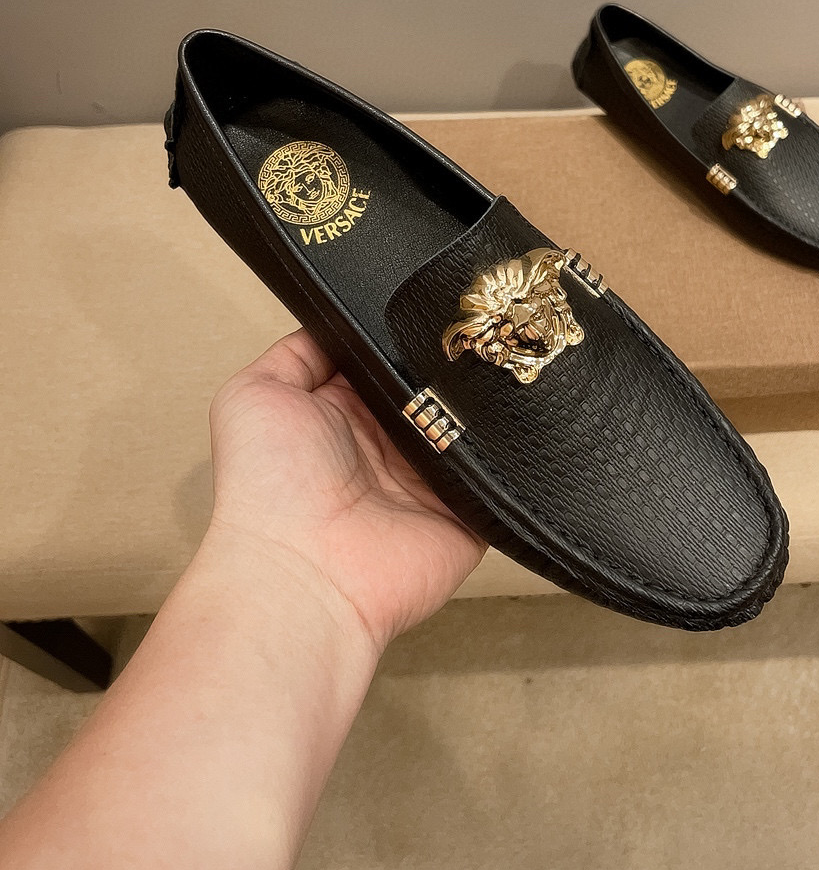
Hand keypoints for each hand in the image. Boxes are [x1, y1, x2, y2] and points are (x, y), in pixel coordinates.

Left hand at [206, 330, 485, 653]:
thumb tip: (337, 323)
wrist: (305, 573)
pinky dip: (507, 446)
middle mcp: (388, 442)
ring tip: (495, 353)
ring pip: (472, 418)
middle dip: (449, 356)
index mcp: (341, 412)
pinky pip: (499, 468)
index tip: (426, 297)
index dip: (401, 331)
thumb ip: (298, 353)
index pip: (384, 359)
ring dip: (479, 395)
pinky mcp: (468, 508)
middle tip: (472, 319)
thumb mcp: (254, 395)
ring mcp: (431, 476)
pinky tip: (514, 407)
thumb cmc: (266, 488)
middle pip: (434, 382)